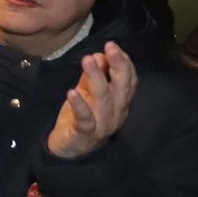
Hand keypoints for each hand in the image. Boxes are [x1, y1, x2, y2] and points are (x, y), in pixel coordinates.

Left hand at [47, 42, 136, 158]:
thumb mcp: (86, 93)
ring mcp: (102, 125)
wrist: (69, 150)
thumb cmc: (80, 118)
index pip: (129, 82)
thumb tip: (98, 55)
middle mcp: (116, 114)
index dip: (124, 64)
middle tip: (110, 47)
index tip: (114, 46)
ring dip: (97, 78)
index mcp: (119, 103)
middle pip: (121, 89)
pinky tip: (72, 92)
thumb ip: (92, 76)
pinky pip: (85, 119)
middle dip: (118, 66)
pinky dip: (80, 106)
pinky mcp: (85, 134)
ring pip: (103, 100)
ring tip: (88, 59)